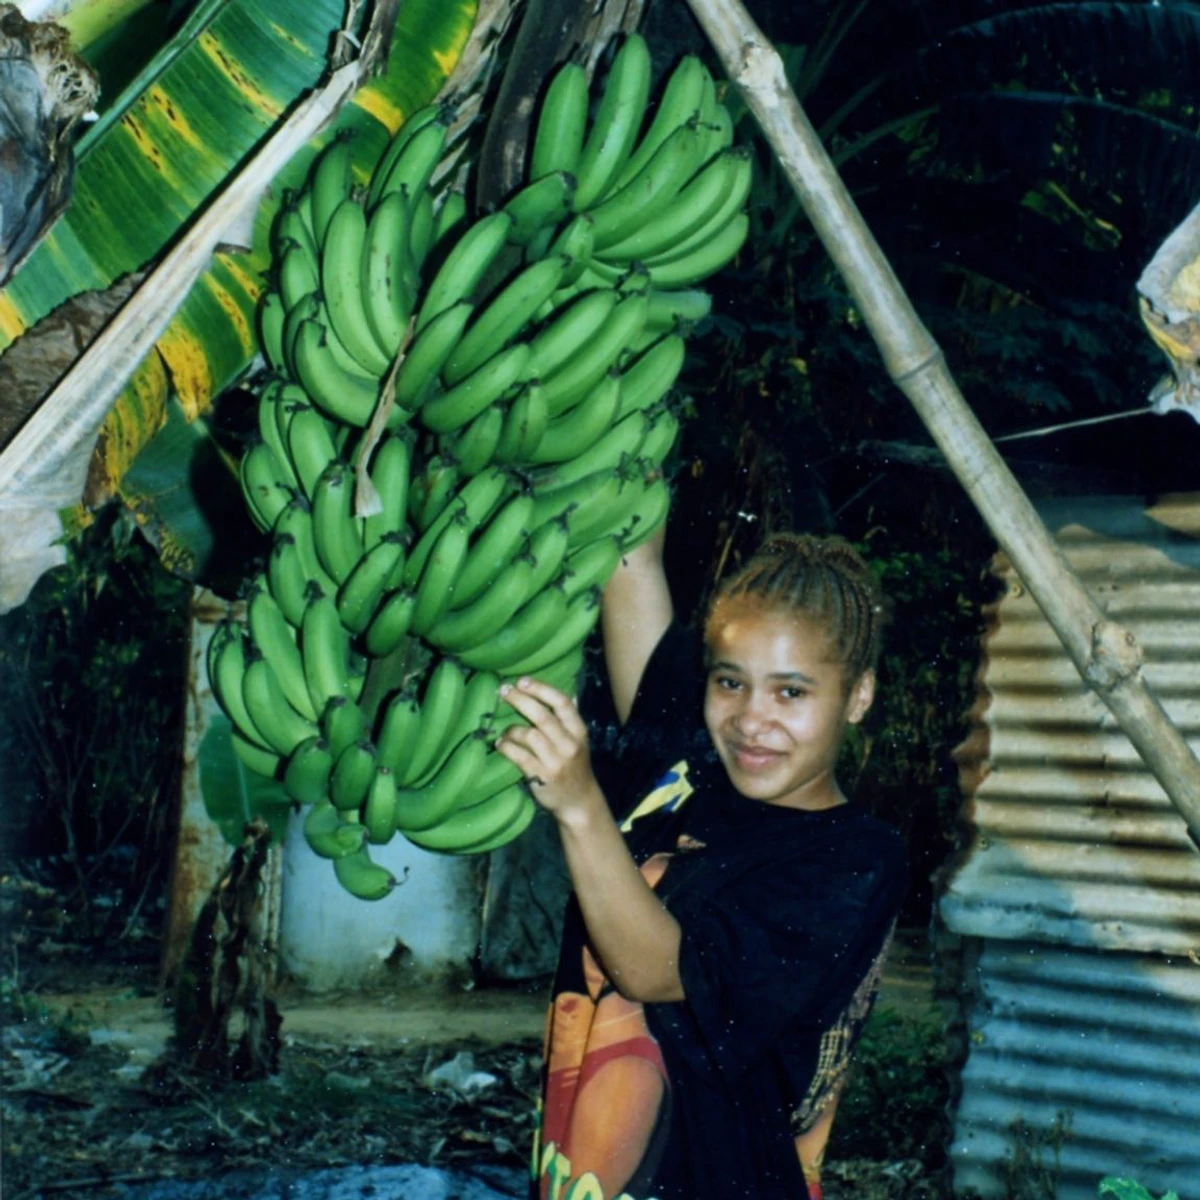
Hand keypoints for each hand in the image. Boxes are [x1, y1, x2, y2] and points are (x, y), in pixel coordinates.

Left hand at [494, 677, 603, 820]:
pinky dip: (507, 747)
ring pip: (529, 735)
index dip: (541, 689)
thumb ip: (571, 719)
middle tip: (503, 690)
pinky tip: (501, 745)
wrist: (579, 801)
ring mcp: (556, 761)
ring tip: (504, 731)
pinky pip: (519, 756)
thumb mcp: (580, 741)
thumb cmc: (575, 766)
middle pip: (543, 716)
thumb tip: (570, 693)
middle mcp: (569, 744)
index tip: (522, 680)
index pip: (562, 703)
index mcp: (579, 731)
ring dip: (512, 729)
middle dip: (520, 699)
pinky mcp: (541, 777)